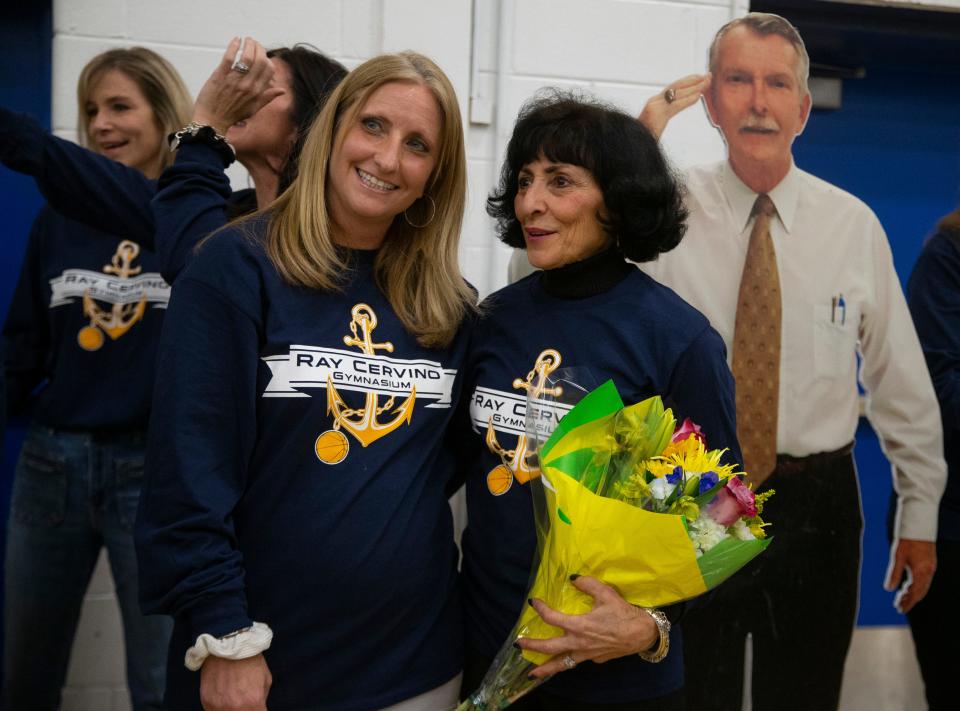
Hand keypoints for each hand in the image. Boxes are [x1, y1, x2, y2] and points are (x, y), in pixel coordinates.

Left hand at [193, 36, 282, 134]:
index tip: (261, 54)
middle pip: (260, 60)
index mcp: (257, 92)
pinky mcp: (220, 76)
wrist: (212, 121)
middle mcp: (248, 86)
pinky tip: (236, 40)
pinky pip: (229, 58)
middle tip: (253, 42)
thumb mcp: (254, 108)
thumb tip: (282, 90)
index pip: (269, 69)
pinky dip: (233, 46)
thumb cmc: (232, 115)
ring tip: (246, 39)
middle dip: (259, 47)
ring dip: (248, 45)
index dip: (267, 58)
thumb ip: (268, 98)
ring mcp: (234, 81)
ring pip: (246, 57)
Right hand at [199, 654, 271, 710]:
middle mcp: (234, 708)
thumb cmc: (250, 659)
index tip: (257, 707)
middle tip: (245, 703)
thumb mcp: (265, 679)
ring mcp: (218, 706)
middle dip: (246, 710)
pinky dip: (218, 709)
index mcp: (253, 702)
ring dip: (230, 710)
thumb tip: (257, 707)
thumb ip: (261, 698)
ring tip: (234, 700)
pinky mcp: (206, 700)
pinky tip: (223, 700)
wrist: (229, 643)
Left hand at [519, 576, 658, 678]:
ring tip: (531, 674)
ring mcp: (586, 654)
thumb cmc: (624, 613)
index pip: (551, 619)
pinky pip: (577, 661)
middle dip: (532, 646)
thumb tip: (573, 578)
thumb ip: (587, 584)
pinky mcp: (595, 659)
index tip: (533, 602)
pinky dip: (566, 662)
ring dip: (545, 668)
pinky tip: (564, 659)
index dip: (540, 609)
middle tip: (518, 645)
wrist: (643, 634)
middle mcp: (579, 643)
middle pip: (549, 648)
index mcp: (579, 626)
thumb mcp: (606, 593)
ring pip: (562, 664)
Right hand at [638, 73, 710, 138]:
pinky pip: (675, 105)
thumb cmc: (643, 139)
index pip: (674, 88)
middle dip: (694, 80)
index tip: (701, 79)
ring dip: (694, 87)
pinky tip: (698, 95)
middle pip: (676, 86)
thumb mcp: (655, 126)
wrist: (630, 148)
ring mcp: (654, 107)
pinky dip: (688, 99)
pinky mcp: (655, 114)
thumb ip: (665, 116)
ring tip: (707, 82)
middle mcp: (654, 102)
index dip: (688, 82)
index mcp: (654, 103)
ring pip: (677, 92)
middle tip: (708, 76)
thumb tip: (676, 110)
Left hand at [884, 538, 936, 612]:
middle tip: (899, 607)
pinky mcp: (930, 564)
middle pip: (920, 592)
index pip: (914, 593)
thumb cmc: (906, 540)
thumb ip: (894, 573)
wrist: (919, 527)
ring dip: (913, 594)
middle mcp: (928, 572)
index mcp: (921, 572)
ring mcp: (931, 568)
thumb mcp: (897, 557)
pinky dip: (916, 586)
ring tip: (901, 598)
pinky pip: (924, 580)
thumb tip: (888, 589)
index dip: (907, 602)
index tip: (899, 609)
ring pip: (923, 587)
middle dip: (910, 600)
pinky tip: (908, 586)